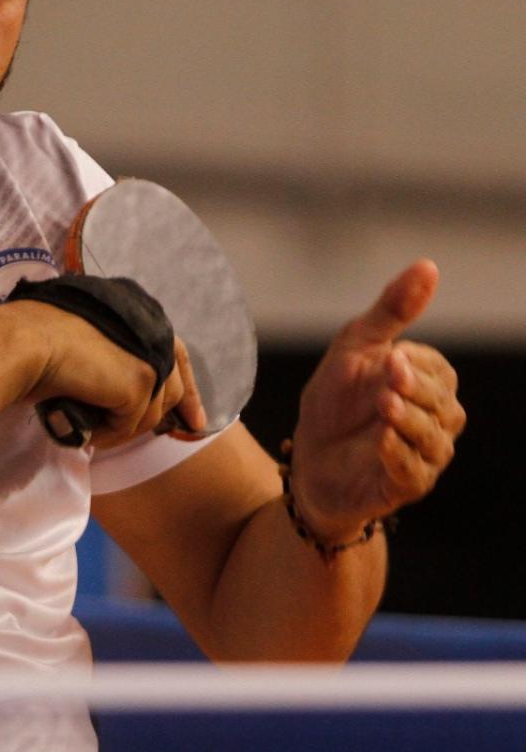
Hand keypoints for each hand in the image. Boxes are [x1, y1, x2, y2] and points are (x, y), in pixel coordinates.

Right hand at [17, 297, 207, 447]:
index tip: (192, 413)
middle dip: (181, 410)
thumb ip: (109, 354)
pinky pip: (130, 425)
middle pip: (175, 380)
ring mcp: (148, 355)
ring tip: (95, 428)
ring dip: (124, 425)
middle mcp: (150, 327)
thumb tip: (115, 385)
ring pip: (153, 410)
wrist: (25, 342)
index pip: (172, 350)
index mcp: (136, 310)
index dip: (184, 382)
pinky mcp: (140, 381)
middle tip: (180, 431)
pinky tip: (84, 429)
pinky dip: (107, 433)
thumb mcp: (83, 340)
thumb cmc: (34, 337)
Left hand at [291, 260, 463, 541]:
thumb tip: (429, 265)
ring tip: (384, 404)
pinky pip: (415, 474)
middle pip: (443, 405)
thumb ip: (391, 309)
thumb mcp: (355, 346)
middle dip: (416, 389)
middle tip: (389, 373)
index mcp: (426, 385)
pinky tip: (381, 441)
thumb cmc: (336, 399)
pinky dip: (400, 456)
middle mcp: (434, 421)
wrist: (308, 454)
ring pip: (434, 440)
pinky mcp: (405, 486)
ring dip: (409, 420)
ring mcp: (423, 455)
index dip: (418, 364)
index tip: (390, 354)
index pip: (440, 371)